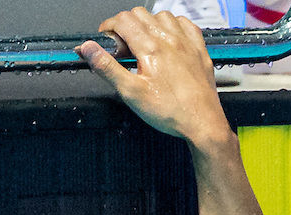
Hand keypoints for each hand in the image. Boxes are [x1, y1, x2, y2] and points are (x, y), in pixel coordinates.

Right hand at [76, 8, 233, 149]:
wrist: (202, 123)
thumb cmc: (170, 111)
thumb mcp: (130, 92)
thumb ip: (107, 67)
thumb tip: (88, 49)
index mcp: (151, 48)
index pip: (123, 20)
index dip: (109, 27)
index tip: (106, 39)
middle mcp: (170, 40)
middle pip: (140, 14)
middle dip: (126, 25)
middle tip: (123, 47)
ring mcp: (186, 43)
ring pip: (162, 16)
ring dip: (148, 24)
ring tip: (143, 44)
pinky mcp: (199, 50)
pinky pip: (185, 23)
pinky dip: (173, 25)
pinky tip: (168, 39)